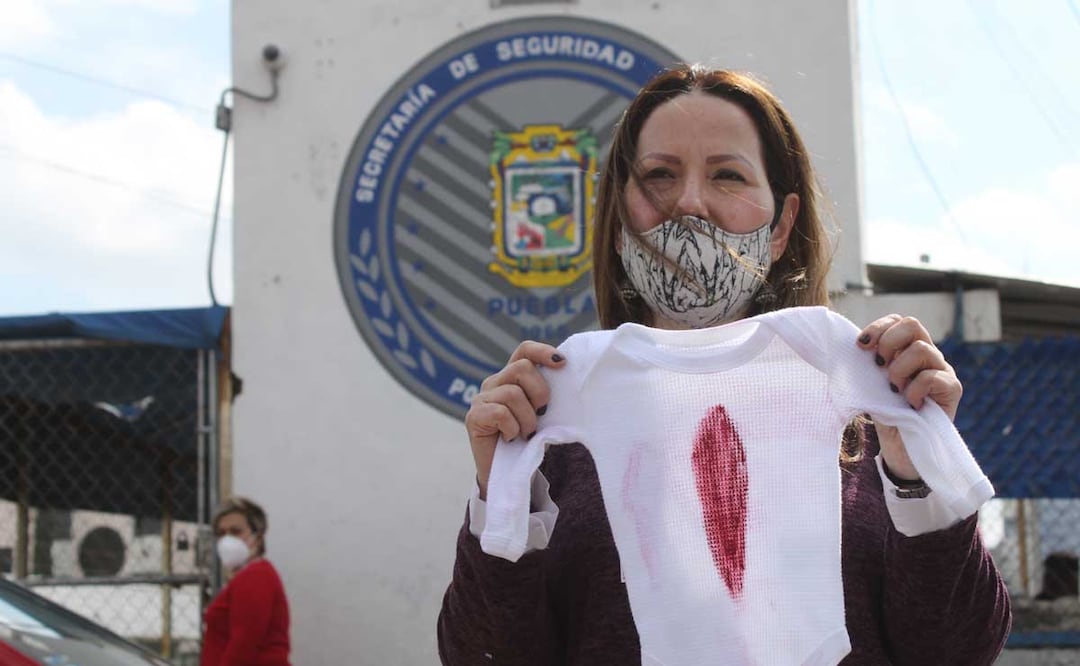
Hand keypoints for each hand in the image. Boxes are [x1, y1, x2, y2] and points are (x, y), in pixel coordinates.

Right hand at [465, 341, 565, 499]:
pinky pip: (501, 413)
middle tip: (540, 415)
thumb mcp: (543, 413)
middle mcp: (494, 383)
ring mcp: (481, 398)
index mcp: (512, 377)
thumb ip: (546, 393)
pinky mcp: (473, 417)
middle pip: (521, 368)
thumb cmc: (529, 441)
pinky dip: (512, 428)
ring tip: (525, 433)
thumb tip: (563, 373)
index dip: (542, 351)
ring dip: (527, 419)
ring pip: (512, 394)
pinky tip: (510, 438)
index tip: (562, 364)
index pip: (524, 350)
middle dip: (539, 393)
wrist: (509, 473)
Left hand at [856, 314, 962, 480]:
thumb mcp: (871, 384)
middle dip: (889, 342)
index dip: (878, 327)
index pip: (898, 321)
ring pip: (921, 349)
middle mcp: (928, 355)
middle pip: (913, 324)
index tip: (860, 346)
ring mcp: (943, 370)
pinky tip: (909, 403)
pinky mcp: (952, 390)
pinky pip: (933, 377)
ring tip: (894, 389)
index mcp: (907, 350)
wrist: (902, 449)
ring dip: (899, 369)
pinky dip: (914, 389)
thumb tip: (852, 346)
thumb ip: (869, 363)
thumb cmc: (886, 413)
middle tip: (879, 366)